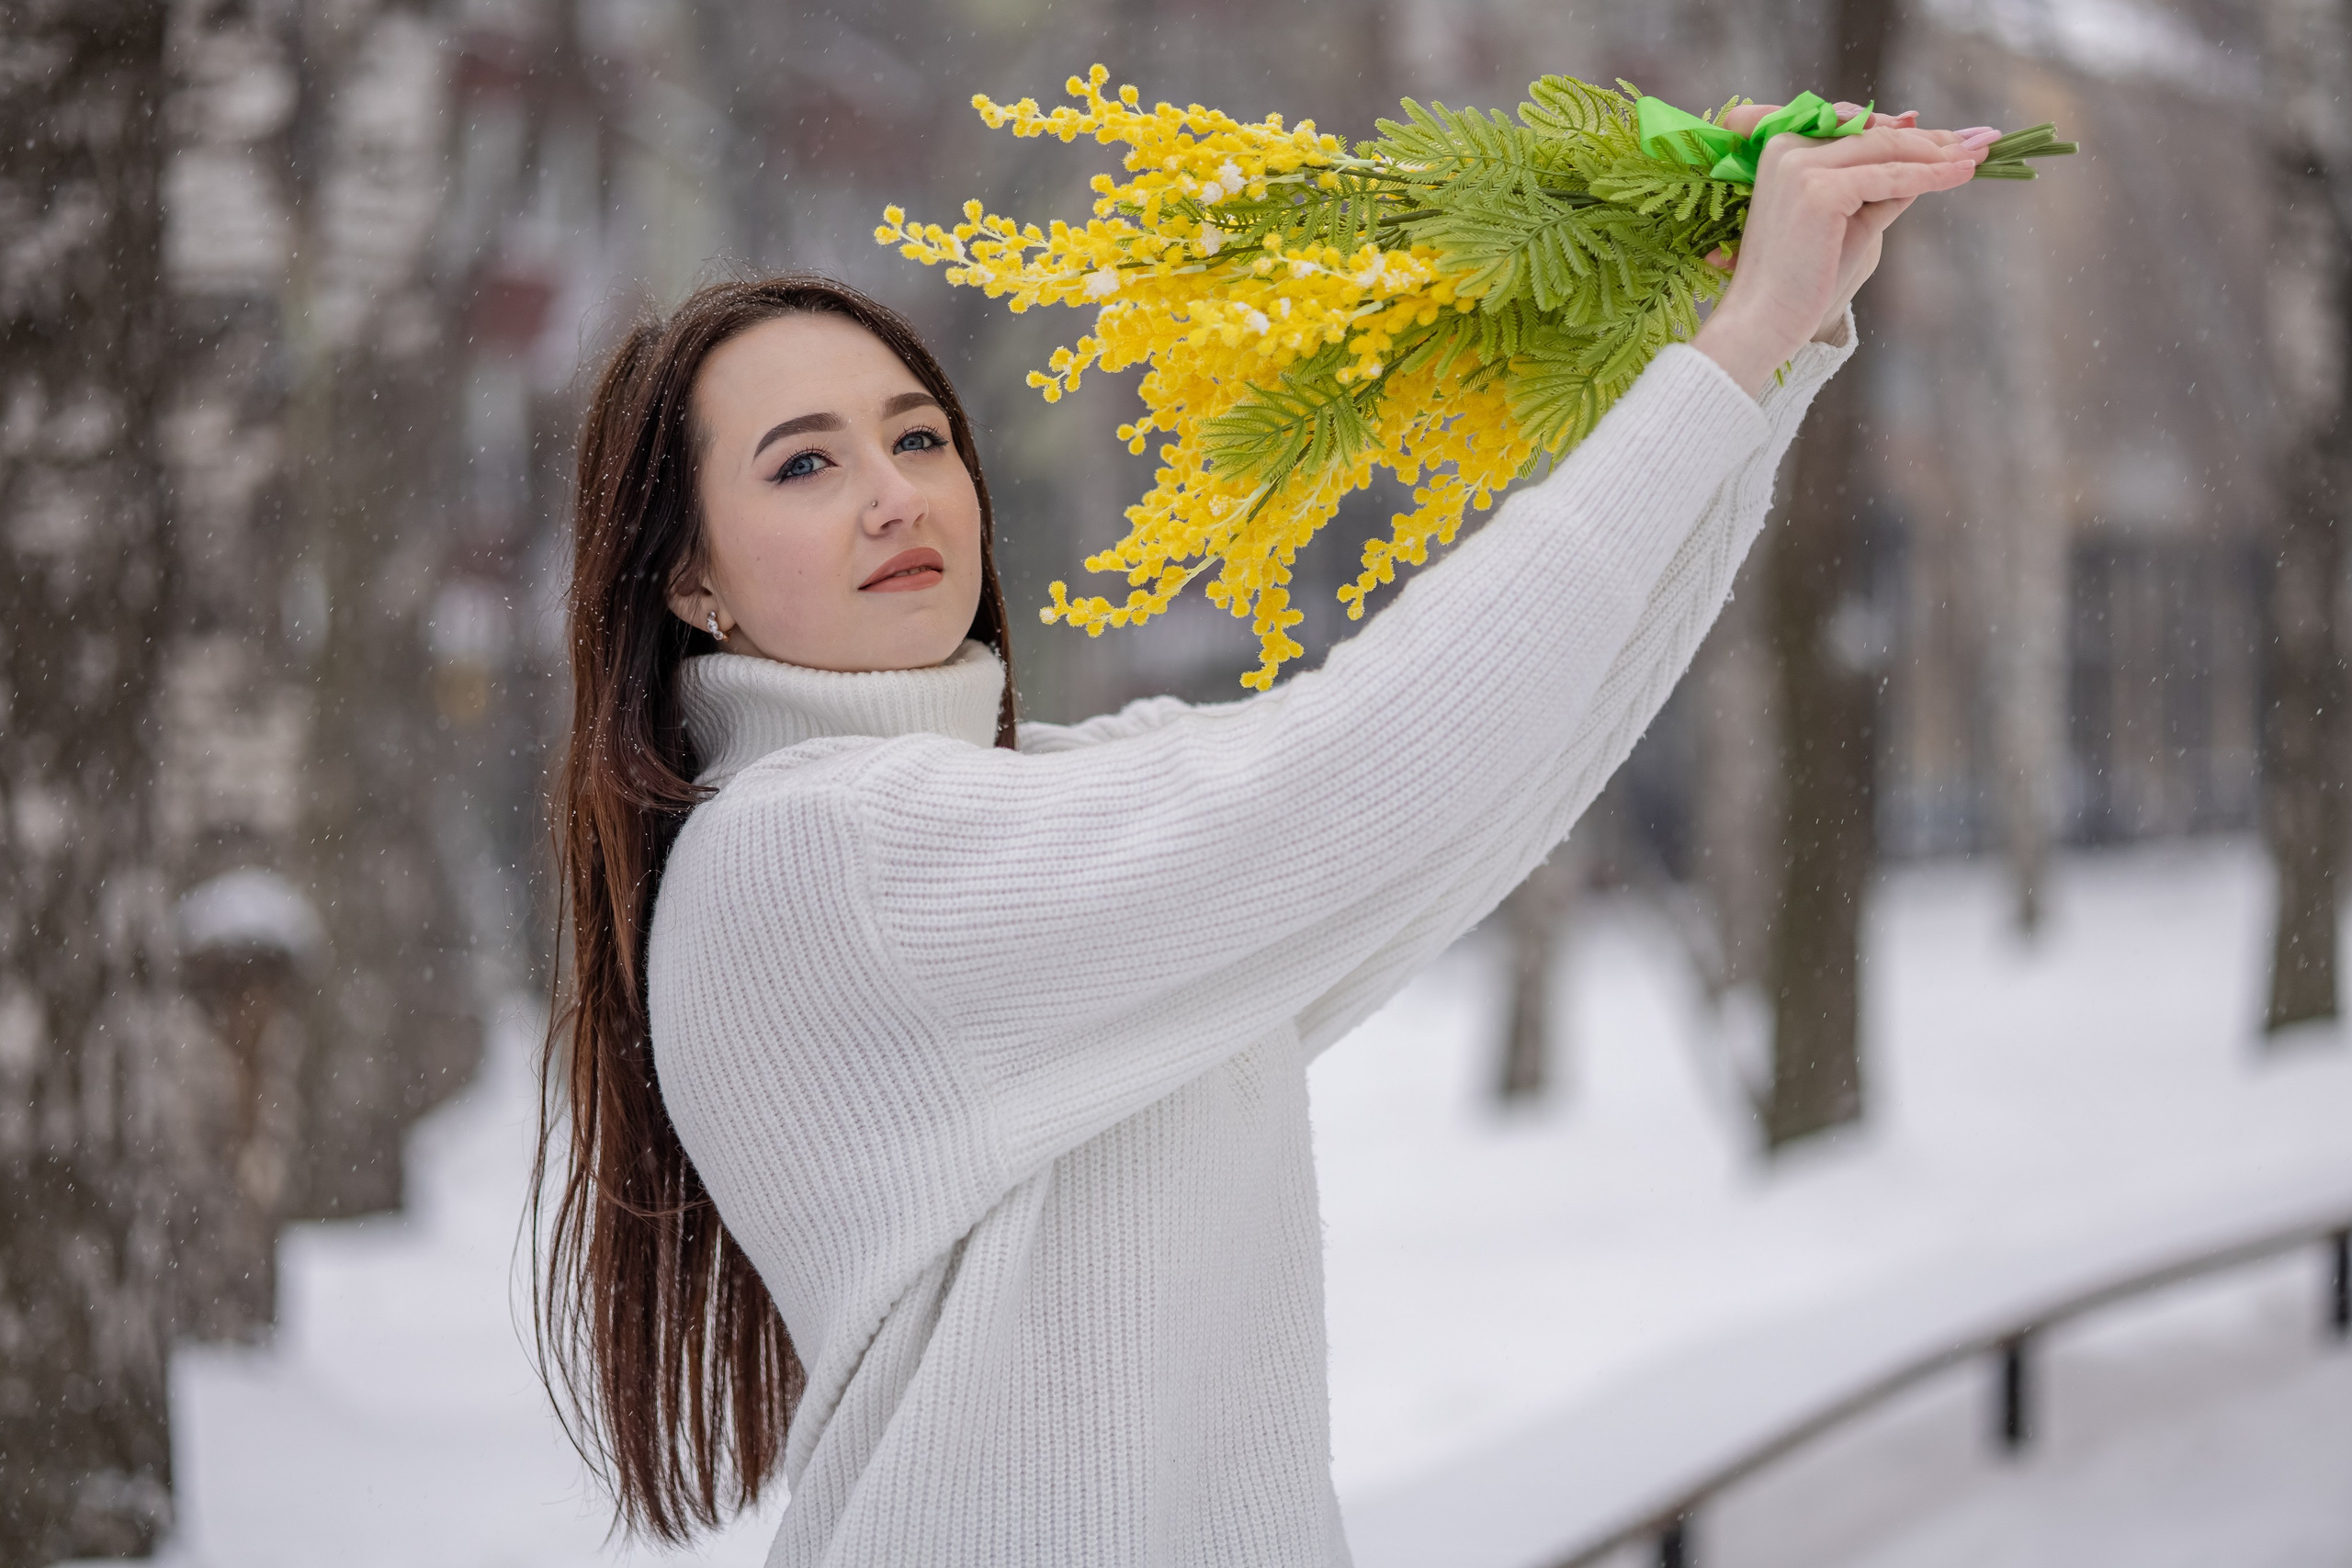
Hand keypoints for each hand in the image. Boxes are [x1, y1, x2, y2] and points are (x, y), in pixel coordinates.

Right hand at [1692, 104, 1996, 394]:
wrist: (1763, 320)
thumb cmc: (1801, 278)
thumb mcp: (1848, 219)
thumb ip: (1880, 187)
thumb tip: (1930, 163)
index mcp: (1783, 148)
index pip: (1859, 130)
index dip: (1908, 132)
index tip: (1950, 138)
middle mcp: (1788, 148)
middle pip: (1877, 136)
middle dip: (1931, 139)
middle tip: (1976, 142)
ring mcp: (1801, 166)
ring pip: (1888, 151)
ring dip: (1939, 153)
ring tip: (1978, 157)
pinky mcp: (1819, 189)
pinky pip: (1891, 176)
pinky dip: (1932, 175)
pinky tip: (1963, 173)